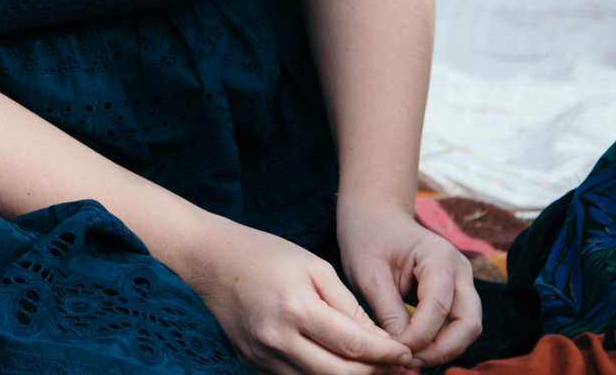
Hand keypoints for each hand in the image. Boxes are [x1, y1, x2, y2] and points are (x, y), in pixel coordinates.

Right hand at [175, 218, 414, 374]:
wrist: (209, 259)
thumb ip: (347, 305)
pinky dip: (320, 374)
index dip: (386, 354)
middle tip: (396, 366)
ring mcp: (262, 356)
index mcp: (296, 308)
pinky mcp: (252, 363)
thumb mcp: (314, 267)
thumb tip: (379, 340)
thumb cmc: (265, 254)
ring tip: (371, 366)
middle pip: (339, 374)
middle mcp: (277, 339)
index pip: (353, 345)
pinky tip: (336, 363)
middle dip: (374, 373)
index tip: (405, 353)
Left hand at [337, 200, 480, 369]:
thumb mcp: (368, 273)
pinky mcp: (456, 293)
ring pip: (467, 327)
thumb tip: (401, 348)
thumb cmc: (369, 239)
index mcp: (438, 256)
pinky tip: (416, 348)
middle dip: (441, 348)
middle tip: (408, 361)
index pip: (439, 305)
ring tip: (410, 358)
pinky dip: (442, 340)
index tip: (396, 351)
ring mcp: (462, 281)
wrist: (375, 218)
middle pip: (467, 322)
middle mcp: (459, 269)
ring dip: (444, 348)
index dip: (420, 335)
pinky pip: (458, 324)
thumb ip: (388, 310)